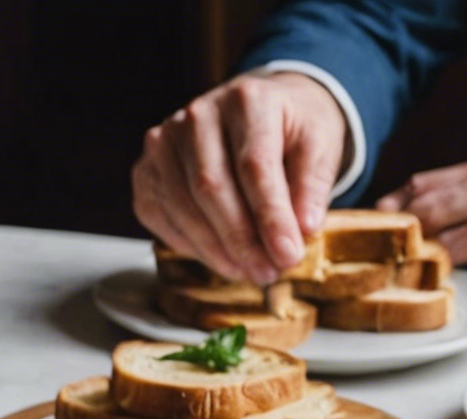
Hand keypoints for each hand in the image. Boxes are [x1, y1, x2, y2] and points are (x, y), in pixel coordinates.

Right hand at [131, 71, 346, 284]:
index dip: (270, 217)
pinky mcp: (146, 169)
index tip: (289, 254)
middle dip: (242, 240)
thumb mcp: (320, 146)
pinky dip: (190, 245)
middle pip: (211, 186)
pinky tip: (220, 257)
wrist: (260, 108)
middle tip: (269, 272)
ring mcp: (165, 141)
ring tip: (249, 271)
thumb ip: (313, 186)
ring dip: (216, 250)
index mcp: (247, 100)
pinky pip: (160, 216)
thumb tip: (304, 230)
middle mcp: (198, 115)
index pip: (254, 166)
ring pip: (183, 206)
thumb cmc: (290, 128)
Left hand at [375, 154, 466, 298]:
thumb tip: (420, 210)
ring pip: (432, 240)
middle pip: (418, 210)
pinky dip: (442, 277)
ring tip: (410, 272)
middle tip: (385, 254)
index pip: (419, 184)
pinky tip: (439, 285)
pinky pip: (456, 270)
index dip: (392, 207)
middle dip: (397, 234)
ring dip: (417, 258)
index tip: (379, 226)